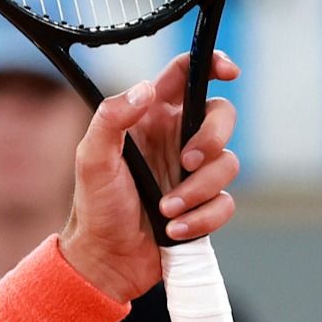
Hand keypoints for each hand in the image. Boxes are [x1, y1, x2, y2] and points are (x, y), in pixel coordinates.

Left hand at [58, 51, 241, 302]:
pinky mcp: (204, 203)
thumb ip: (111, 119)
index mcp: (150, 118)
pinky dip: (202, 218)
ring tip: (166, 209)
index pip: (187, 76)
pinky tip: (174, 228)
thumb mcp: (91, 158)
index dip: (212, 63)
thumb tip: (145, 90)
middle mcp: (176, 138)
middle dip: (212, 138)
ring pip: (227, 163)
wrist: (105, 258)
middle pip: (222, 116)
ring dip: (198, 189)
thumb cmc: (94, 206)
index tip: (229, 71)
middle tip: (186, 162)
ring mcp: (192, 172)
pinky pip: (225, 203)